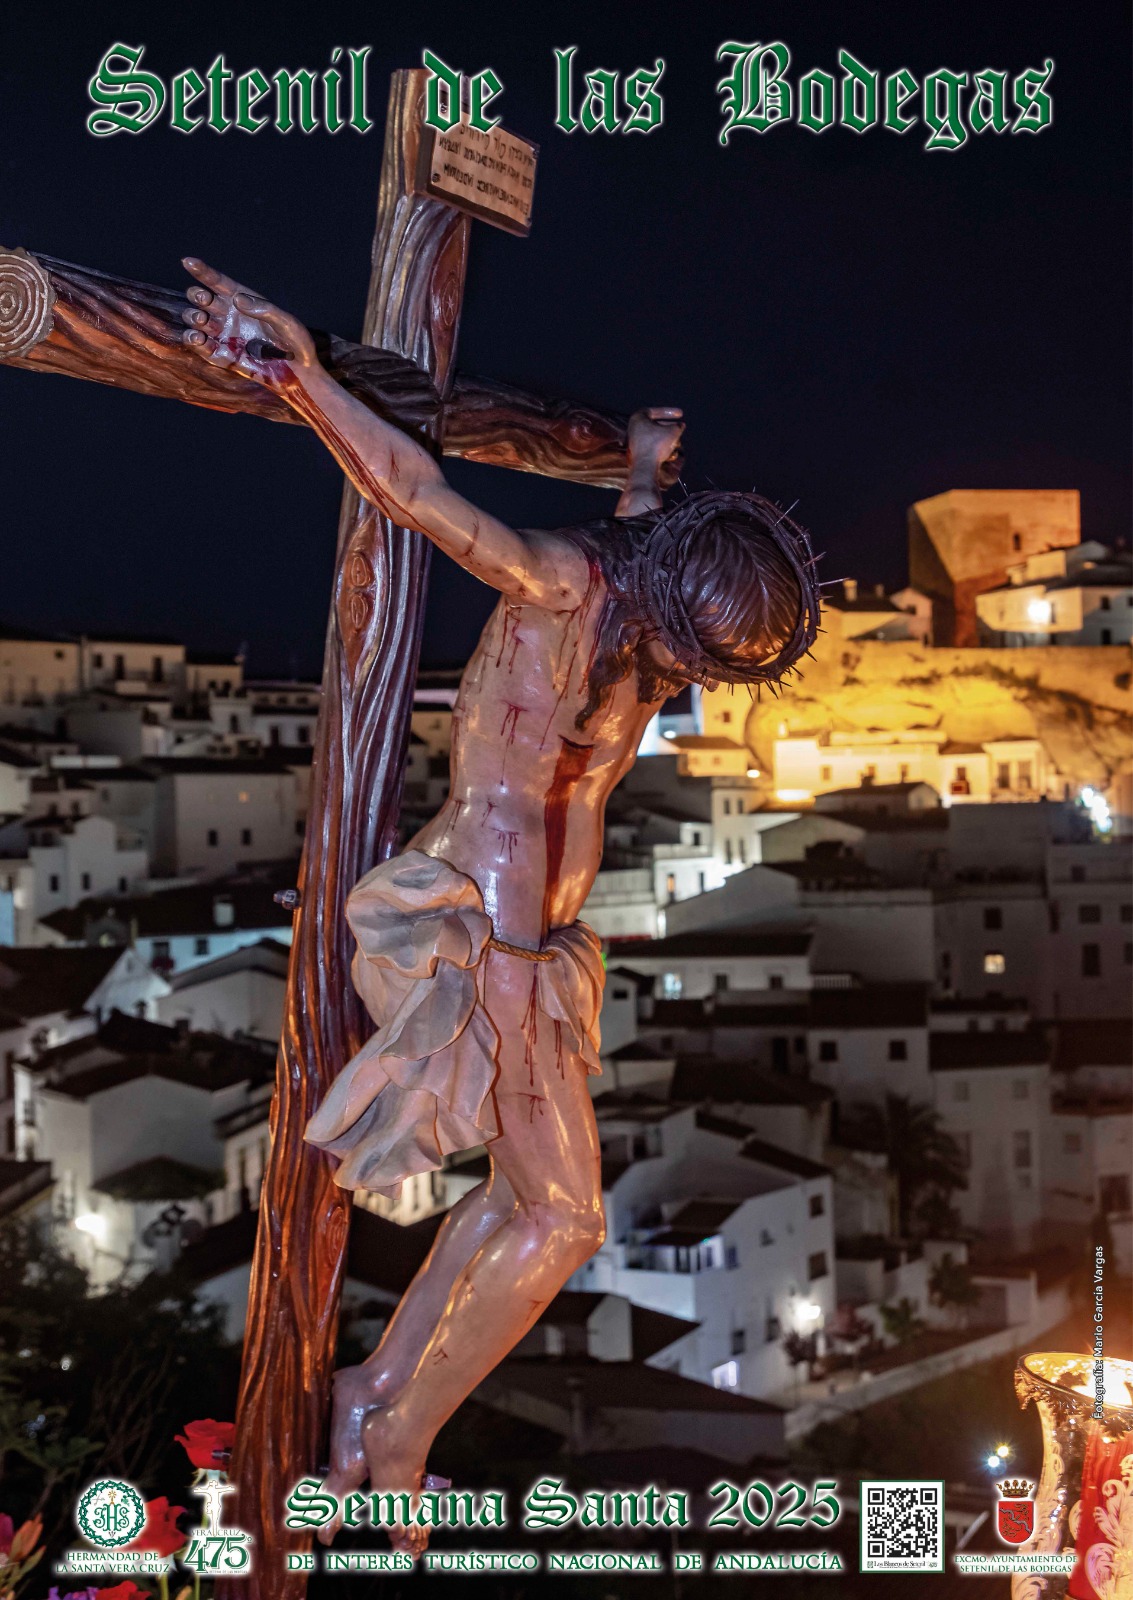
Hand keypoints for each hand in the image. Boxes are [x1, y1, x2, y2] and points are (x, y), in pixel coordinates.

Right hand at [180, 258, 317, 387]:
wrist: (298, 373)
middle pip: (201, 299)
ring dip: (192, 317)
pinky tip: (198, 339)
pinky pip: (201, 347)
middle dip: (196, 296)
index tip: (188, 262)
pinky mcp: (222, 356)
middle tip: (205, 301)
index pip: (218, 282)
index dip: (202, 271)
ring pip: (195, 321)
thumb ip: (264, 310)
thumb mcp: (286, 322)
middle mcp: (229, 315)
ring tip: (202, 321)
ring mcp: (224, 335)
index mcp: (243, 300)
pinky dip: (194, 342)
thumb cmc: (295, 343)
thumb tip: (238, 300)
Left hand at [627, 406, 684, 470]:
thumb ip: (678, 426)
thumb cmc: (657, 445)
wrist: (645, 466)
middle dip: (670, 428)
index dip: (669, 412)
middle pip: (655, 425)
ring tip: (677, 444)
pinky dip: (662, 449)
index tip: (681, 414)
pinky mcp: (637, 453)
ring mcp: (634, 441)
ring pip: (655, 437)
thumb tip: (680, 426)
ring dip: (668, 439)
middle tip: (680, 428)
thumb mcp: (673, 431)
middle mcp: (633, 428)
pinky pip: (652, 447)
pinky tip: (671, 455)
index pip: (655, 411)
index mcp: (638, 418)